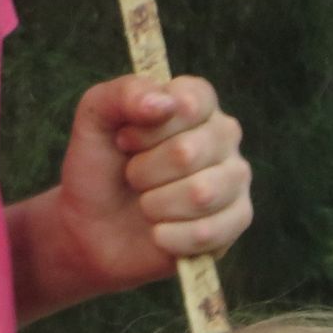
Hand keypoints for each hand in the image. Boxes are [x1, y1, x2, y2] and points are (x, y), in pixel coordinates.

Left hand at [51, 73, 252, 291]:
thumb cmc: (100, 168)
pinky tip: (159, 234)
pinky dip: (170, 237)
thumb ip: (124, 94)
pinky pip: (209, 232)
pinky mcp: (238, 219)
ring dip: (156, 205)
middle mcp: (224, 136)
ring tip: (146, 205)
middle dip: (144, 172)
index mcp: (196, 102)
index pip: (189, 103)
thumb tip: (164, 103)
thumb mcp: (95, 118)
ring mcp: (235, 178)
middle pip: (188, 152)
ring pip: (201, 194)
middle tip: (132, 178)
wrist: (95, 228)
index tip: (124, 141)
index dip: (148, 129)